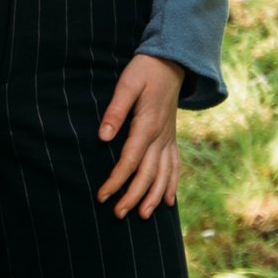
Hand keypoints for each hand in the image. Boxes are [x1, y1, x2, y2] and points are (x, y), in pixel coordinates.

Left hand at [95, 53, 184, 218]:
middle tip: (118, 214)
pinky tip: (169, 202)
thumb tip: (103, 137)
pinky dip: (172, 185)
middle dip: (133, 196)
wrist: (171, 62)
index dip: (116, 180)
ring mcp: (169, 138)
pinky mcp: (172, 138)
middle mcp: (161, 137)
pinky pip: (175, 166)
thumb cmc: (145, 71)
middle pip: (147, 174)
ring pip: (163, 174)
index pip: (130, 160)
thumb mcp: (127, 84)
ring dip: (153, 196)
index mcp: (147, 125)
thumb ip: (115, 111)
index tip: (102, 196)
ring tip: (142, 215)